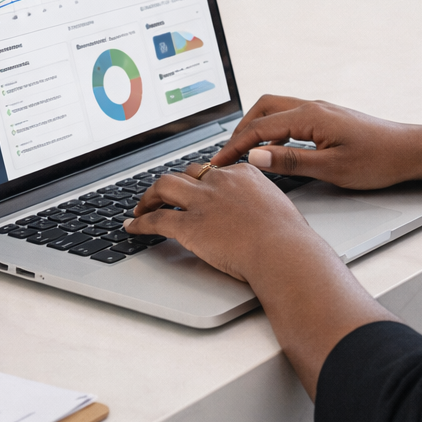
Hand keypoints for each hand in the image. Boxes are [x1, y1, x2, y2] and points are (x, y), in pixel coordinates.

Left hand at [124, 161, 327, 284]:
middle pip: (186, 173)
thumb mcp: (278, 207)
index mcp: (243, 174)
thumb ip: (260, 204)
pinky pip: (157, 219)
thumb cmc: (288, 238)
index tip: (195, 189)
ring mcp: (202, 201)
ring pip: (164, 186)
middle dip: (172, 183)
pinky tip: (133, 227)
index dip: (200, 181)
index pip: (214, 171)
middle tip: (162, 195)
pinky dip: (140, 222)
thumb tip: (256, 214)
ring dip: (149, 196)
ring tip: (142, 207)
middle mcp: (220, 182)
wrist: (283, 251)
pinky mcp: (189, 224)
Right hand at [207, 95, 421, 189]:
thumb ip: (291, 161)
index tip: (217, 162)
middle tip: (226, 154)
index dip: (234, 145)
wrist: (410, 150)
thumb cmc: (378, 161)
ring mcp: (321, 109)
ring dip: (255, 125)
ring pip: (276, 108)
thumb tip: (255, 155)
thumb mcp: (332, 168)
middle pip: (263, 109)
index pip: (259, 128)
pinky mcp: (328, 117)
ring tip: (243, 149)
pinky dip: (272, 126)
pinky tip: (272, 144)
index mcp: (310, 116)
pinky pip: (290, 114)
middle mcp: (313, 106)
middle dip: (240, 129)